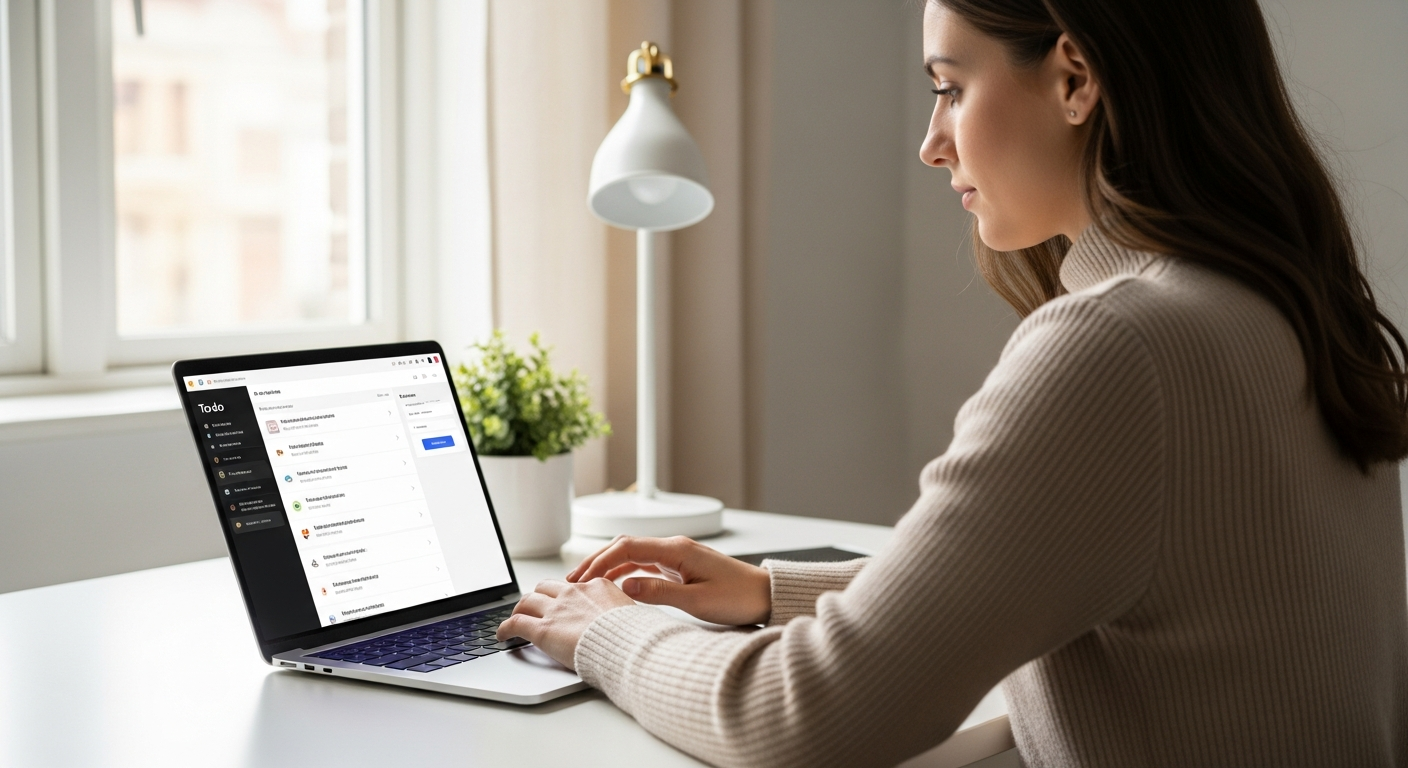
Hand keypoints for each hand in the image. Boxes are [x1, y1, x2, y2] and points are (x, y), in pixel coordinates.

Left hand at [496, 578, 634, 669]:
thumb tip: (626, 618)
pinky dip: (504, 628)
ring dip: (520, 609)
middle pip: (545, 587)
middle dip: (538, 597)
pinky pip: (515, 623)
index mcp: (597, 586)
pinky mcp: (543, 629)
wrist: (628, 646)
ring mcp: (556, 610)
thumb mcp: (634, 613)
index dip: (564, 596)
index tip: (562, 604)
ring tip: (516, 618)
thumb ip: (621, 611)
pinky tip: (502, 636)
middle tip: (535, 608)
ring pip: (527, 601)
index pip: (573, 586)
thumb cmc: (635, 636)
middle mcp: (574, 593)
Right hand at [567, 535, 771, 625]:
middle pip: (625, 546)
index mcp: (677, 550)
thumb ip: (659, 593)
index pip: (628, 546)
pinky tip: (614, 584)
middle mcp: (675, 547)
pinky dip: (626, 571)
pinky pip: (645, 564)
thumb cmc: (738, 598)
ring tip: (586, 584)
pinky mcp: (681, 567)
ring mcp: (677, 556)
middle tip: (573, 580)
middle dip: (597, 561)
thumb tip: (624, 585)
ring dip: (609, 566)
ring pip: (633, 555)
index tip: (581, 579)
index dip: (600, 561)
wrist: (764, 596)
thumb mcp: (697, 601)